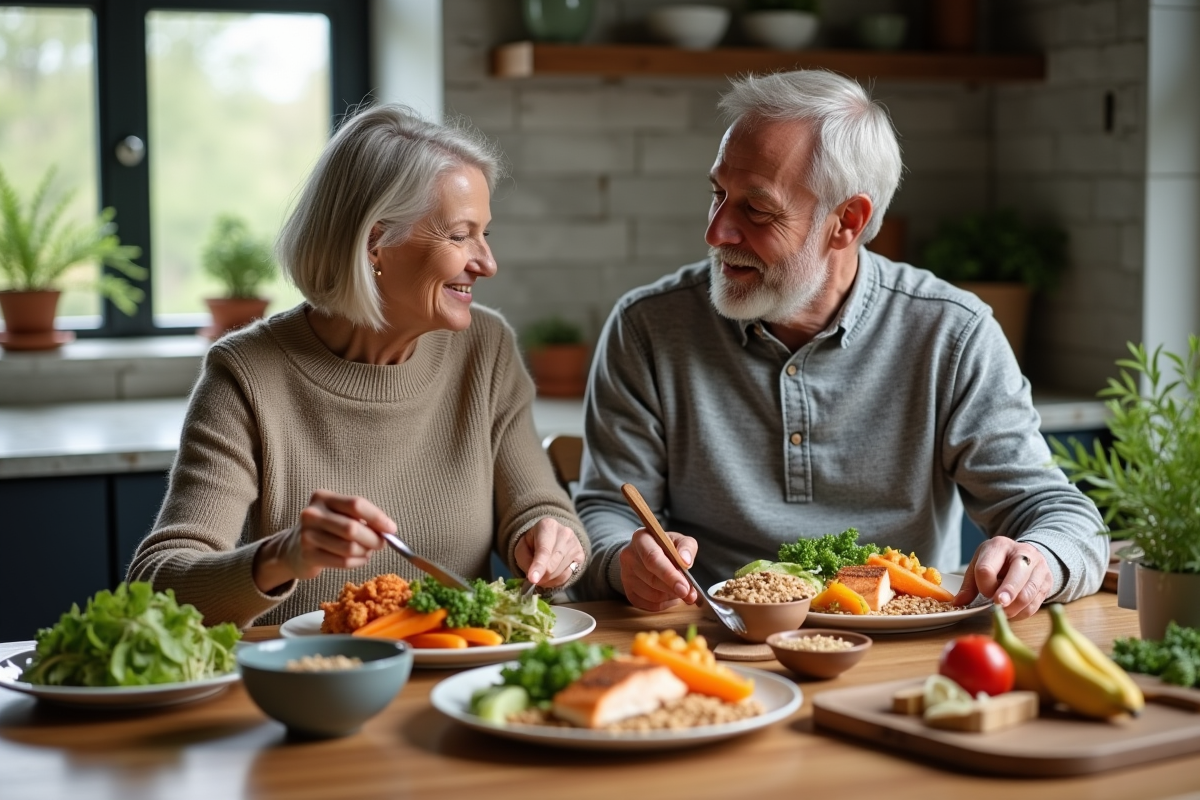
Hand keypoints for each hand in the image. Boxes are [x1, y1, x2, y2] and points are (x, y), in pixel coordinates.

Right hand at [254, 489, 392, 591]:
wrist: (292, 549)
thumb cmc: (325, 529)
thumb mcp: (339, 515)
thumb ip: (361, 518)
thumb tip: (388, 530)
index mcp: (323, 497)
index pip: (356, 504)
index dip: (377, 518)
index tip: (391, 529)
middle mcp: (312, 514)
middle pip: (353, 528)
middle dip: (374, 539)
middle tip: (381, 544)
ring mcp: (307, 535)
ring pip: (350, 547)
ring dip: (365, 552)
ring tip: (366, 551)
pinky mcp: (308, 555)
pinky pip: (343, 562)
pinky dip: (357, 563)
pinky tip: (358, 560)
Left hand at [515, 518, 585, 587]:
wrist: (552, 536)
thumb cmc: (534, 542)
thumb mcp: (522, 547)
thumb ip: (524, 560)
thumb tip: (535, 577)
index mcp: (548, 526)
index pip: (544, 550)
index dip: (539, 566)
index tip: (533, 579)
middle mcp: (565, 533)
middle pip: (553, 564)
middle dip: (542, 576)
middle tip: (534, 580)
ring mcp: (575, 544)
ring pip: (561, 572)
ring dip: (548, 579)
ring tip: (543, 573)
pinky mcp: (581, 555)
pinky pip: (568, 575)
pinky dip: (557, 580)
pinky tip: (552, 573)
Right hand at [618, 527, 698, 611]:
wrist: (645, 553)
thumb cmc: (665, 546)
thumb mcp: (678, 540)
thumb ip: (687, 547)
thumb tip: (686, 561)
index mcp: (641, 539)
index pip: (653, 558)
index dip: (670, 575)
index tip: (684, 587)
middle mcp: (629, 556)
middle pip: (652, 579)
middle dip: (673, 589)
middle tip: (689, 593)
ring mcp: (626, 575)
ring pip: (652, 595)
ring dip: (670, 596)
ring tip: (679, 589)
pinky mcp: (628, 591)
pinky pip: (648, 605)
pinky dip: (664, 603)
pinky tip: (669, 595)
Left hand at [956, 537, 1052, 620]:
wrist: (1027, 554)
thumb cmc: (998, 561)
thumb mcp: (979, 564)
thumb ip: (969, 584)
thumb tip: (959, 603)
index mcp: (999, 546)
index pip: (987, 569)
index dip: (984, 585)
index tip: (984, 593)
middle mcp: (1023, 553)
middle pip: (1015, 577)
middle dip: (1006, 593)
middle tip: (998, 605)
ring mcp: (1039, 567)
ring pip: (1028, 593)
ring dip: (1014, 608)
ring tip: (1004, 612)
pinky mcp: (1047, 582)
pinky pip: (1036, 603)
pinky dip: (1023, 612)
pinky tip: (1014, 612)